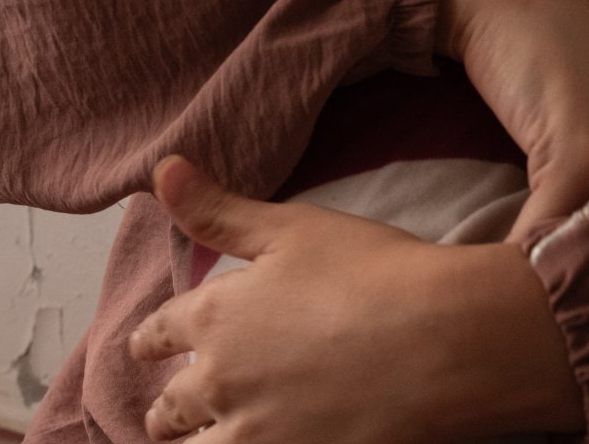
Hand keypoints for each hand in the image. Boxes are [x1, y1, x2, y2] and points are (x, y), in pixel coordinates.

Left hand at [130, 156, 583, 442]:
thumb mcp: (291, 227)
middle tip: (170, 414)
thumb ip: (218, 209)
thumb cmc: (372, 273)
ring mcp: (256, 436)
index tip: (147, 346)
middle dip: (168, 410)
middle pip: (169, 411)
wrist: (442, 339)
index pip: (156, 335)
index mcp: (213, 318)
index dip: (150, 340)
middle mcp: (220, 384)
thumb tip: (164, 172)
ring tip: (209, 442)